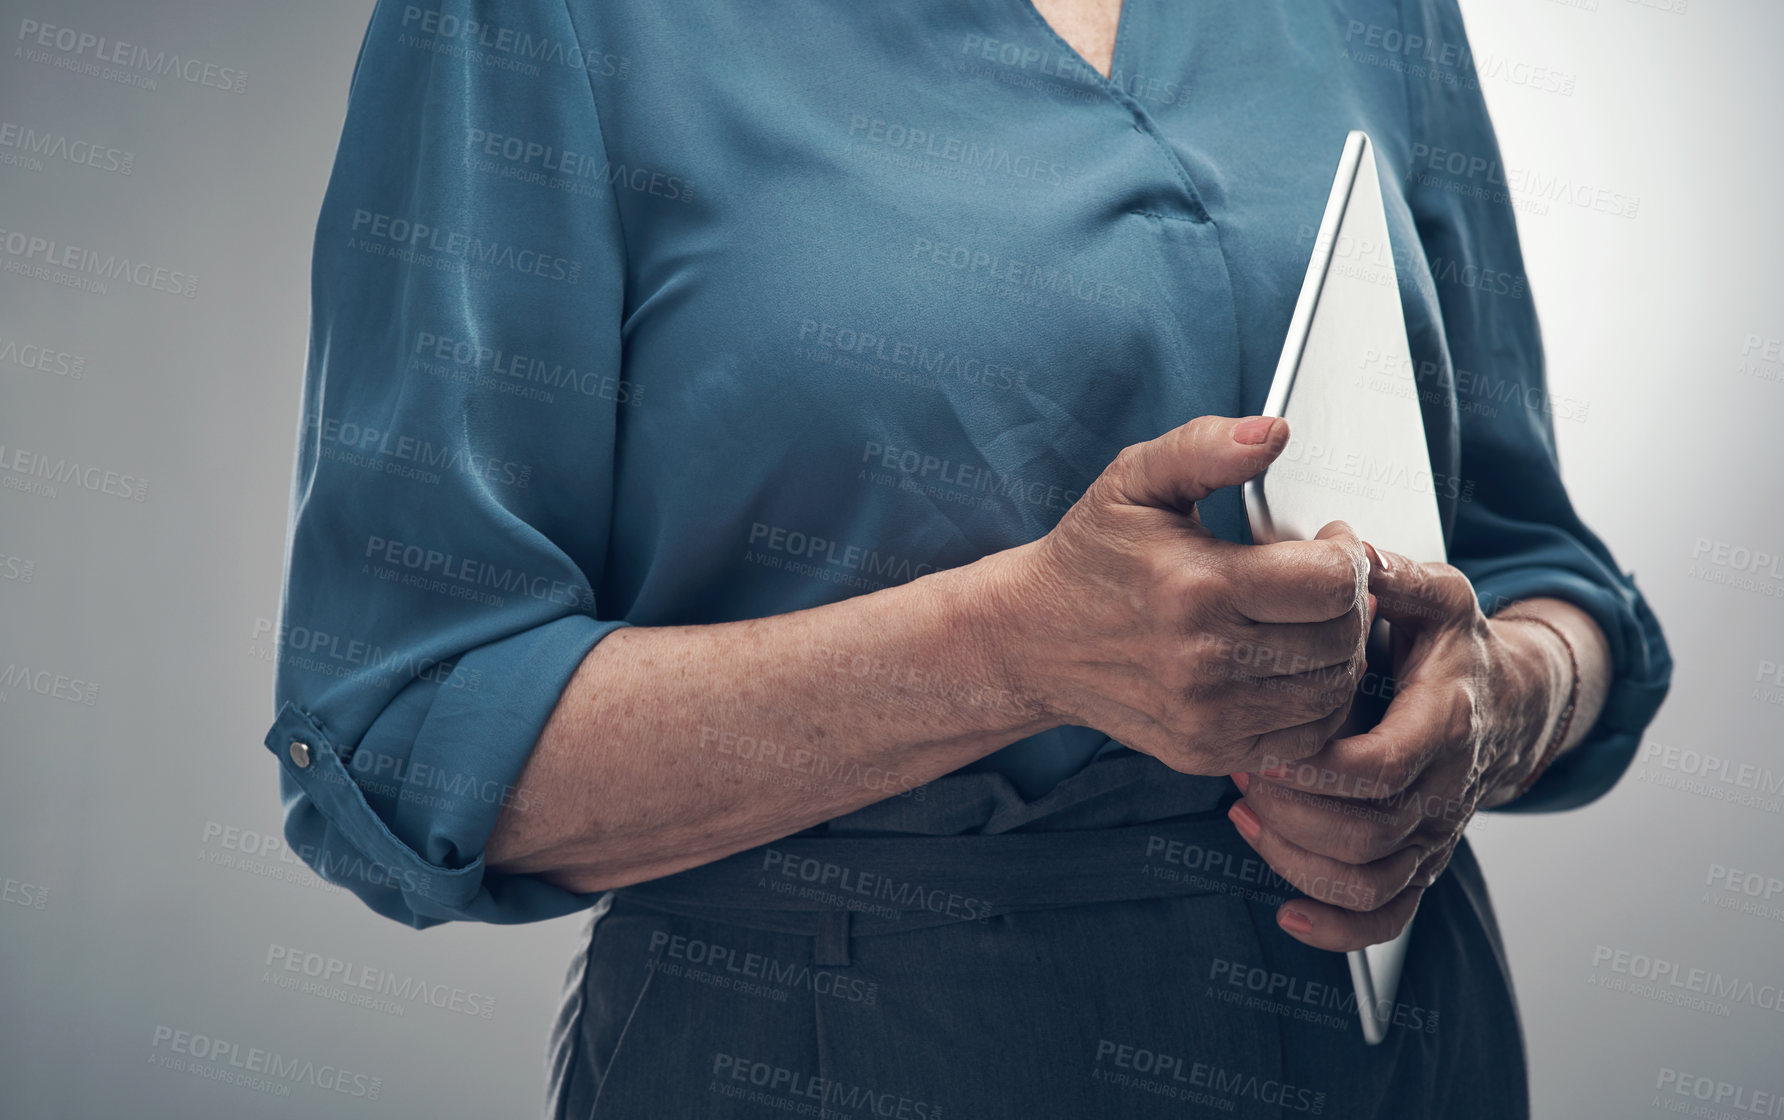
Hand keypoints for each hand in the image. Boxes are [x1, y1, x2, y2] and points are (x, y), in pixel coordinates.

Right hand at [991, 414, 1372, 776]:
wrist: (1030, 639)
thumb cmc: (1091, 554)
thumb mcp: (1134, 479)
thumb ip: (1205, 447)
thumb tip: (1273, 431)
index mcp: (1196, 587)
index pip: (1332, 583)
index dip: (1347, 555)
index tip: (1328, 541)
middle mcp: (1204, 662)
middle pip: (1341, 639)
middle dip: (1350, 602)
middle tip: (1321, 580)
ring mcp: (1207, 716)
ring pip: (1333, 692)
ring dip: (1340, 652)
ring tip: (1308, 620)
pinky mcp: (1207, 751)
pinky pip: (1306, 737)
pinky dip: (1318, 702)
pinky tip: (1293, 665)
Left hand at [1226, 549, 1563, 950]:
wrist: (1513, 701)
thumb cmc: (1456, 644)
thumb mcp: (1436, 594)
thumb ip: (1390, 575)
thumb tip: (1345, 548)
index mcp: (1446, 720)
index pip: (1380, 765)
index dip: (1315, 767)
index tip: (1264, 744)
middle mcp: (1446, 786)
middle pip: (1367, 832)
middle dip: (1292, 812)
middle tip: (1241, 773)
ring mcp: (1435, 830)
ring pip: (1370, 880)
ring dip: (1297, 861)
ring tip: (1245, 817)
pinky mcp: (1423, 858)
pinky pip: (1388, 915)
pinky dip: (1337, 927)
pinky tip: (1287, 913)